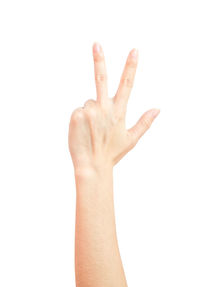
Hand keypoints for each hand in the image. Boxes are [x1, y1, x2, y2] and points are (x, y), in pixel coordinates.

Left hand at [68, 42, 159, 172]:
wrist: (92, 166)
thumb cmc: (112, 153)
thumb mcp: (131, 139)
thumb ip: (145, 122)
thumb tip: (158, 109)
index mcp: (119, 112)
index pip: (127, 85)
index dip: (130, 67)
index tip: (134, 51)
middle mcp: (105, 109)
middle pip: (101, 79)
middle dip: (99, 61)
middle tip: (96, 44)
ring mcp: (89, 112)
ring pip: (88, 102)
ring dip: (90, 112)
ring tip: (92, 130)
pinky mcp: (76, 116)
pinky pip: (78, 110)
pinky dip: (80, 118)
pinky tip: (83, 131)